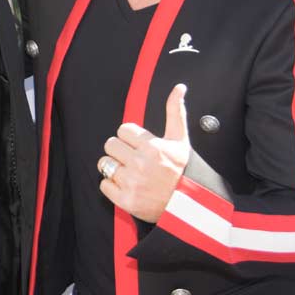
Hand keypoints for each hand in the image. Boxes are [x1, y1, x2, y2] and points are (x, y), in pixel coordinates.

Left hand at [98, 84, 190, 222]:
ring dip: (114, 168)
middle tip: (133, 160)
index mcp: (153, 147)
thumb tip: (179, 87)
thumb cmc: (184, 170)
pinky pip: (103, 185)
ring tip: (131, 173)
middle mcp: (141, 163)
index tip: (140, 146)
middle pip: (110, 145)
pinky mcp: (126, 200)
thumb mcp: (181, 140)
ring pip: (104, 164)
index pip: (123, 130)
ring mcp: (132, 182)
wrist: (190, 207)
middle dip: (120, 151)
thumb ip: (175, 111)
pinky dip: (112, 186)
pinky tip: (128, 187)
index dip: (131, 138)